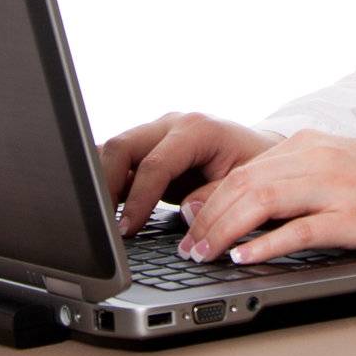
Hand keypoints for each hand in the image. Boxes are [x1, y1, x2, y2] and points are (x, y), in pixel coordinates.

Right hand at [99, 111, 285, 236]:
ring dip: (100, 182)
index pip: (156, 163)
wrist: (257, 152)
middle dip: (106, 186)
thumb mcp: (247, 182)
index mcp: (197, 129)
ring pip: (113, 149)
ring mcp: (156, 133)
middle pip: (123, 146)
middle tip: (103, 227)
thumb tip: (188, 212)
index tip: (127, 230)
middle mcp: (172, 124)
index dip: (139, 199)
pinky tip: (104, 208)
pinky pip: (117, 159)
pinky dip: (106, 181)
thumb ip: (217, 195)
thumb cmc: (255, 166)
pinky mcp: (148, 148)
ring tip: (98, 220)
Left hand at [176, 129, 355, 266]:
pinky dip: (267, 243)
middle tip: (188, 246)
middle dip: (208, 217)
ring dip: (226, 229)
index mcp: (311, 144)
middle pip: (246, 183)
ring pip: (264, 200)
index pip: (244, 168)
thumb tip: (243, 201)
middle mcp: (319, 158)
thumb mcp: (338, 165)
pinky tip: (245, 256)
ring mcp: (337, 186)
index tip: (187, 223)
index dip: (209, 197)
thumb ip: (295, 176)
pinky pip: (301, 229)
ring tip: (205, 254)